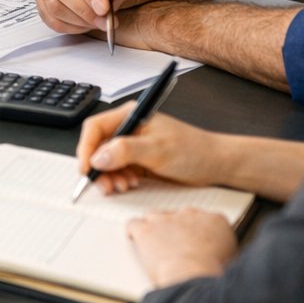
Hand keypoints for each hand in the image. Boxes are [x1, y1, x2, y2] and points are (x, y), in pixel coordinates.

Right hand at [75, 103, 229, 193]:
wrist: (216, 165)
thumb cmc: (194, 151)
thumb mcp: (158, 150)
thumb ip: (126, 151)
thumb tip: (98, 157)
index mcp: (131, 116)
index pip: (95, 128)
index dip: (86, 148)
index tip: (87, 168)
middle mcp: (129, 129)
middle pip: (98, 147)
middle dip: (99, 168)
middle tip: (106, 185)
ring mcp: (133, 146)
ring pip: (106, 161)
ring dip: (110, 176)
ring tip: (122, 186)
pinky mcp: (138, 160)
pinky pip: (118, 170)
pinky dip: (119, 180)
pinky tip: (130, 184)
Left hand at [127, 209, 237, 287]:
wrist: (195, 277)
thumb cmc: (214, 274)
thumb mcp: (231, 260)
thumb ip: (222, 249)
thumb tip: (219, 257)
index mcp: (215, 221)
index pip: (206, 219)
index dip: (198, 232)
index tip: (196, 241)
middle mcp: (190, 215)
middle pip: (180, 216)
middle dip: (177, 229)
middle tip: (177, 246)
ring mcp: (166, 220)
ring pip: (155, 217)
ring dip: (155, 229)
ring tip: (156, 244)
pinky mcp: (146, 230)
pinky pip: (134, 225)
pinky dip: (133, 232)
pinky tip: (134, 239)